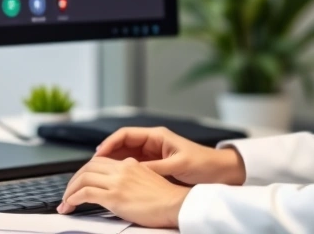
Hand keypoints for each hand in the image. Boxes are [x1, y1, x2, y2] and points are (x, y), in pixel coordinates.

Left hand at [58, 157, 189, 227]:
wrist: (177, 205)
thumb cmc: (167, 199)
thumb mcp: (147, 181)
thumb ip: (131, 179)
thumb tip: (119, 188)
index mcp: (130, 164)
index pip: (100, 162)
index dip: (86, 171)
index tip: (79, 182)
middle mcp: (122, 169)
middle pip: (88, 167)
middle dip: (73, 180)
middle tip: (68, 193)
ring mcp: (117, 182)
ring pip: (83, 178)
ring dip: (70, 191)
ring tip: (65, 202)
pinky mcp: (114, 197)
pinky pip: (85, 193)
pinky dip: (73, 198)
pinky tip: (70, 205)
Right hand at [95, 126, 245, 185]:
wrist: (220, 172)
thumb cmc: (203, 164)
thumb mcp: (178, 166)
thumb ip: (155, 168)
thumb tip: (133, 170)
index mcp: (157, 136)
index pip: (125, 134)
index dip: (109, 143)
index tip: (98, 155)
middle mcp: (153, 142)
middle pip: (122, 145)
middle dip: (106, 155)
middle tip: (92, 167)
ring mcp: (153, 154)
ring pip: (126, 156)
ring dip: (113, 164)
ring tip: (99, 175)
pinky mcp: (156, 165)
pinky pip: (134, 166)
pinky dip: (123, 171)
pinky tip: (116, 180)